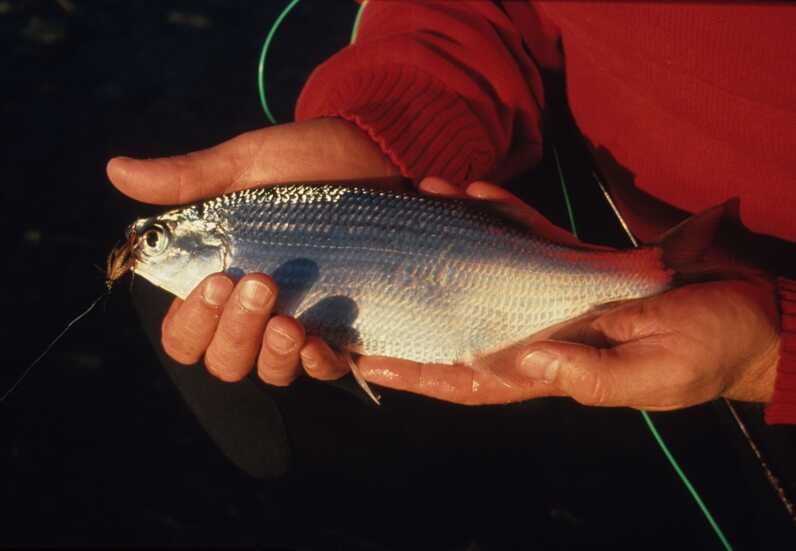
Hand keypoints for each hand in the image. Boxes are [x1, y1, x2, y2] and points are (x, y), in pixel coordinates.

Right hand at [108, 118, 399, 384]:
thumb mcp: (245, 166)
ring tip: (291, 323)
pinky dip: (317, 364)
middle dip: (235, 332)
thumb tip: (116, 170)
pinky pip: (324, 369)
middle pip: (224, 360)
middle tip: (258, 283)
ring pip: (270, 371)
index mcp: (221, 279)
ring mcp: (299, 322)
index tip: (214, 281)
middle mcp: (255, 311)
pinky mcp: (343, 326)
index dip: (191, 321)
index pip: (186, 331)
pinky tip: (318, 344)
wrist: (374, 153)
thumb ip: (189, 180)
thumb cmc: (302, 162)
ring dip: (273, 355)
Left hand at [358, 181, 781, 409]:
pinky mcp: (578, 264)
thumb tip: (525, 360)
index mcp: (552, 370)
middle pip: (463, 319)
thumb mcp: (652, 374)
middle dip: (418, 300)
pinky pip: (528, 238)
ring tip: (418, 204)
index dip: (419, 374)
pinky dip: (502, 215)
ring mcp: (554, 296)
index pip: (470, 378)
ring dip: (451, 240)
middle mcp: (541, 333)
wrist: (748, 313)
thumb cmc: (707, 352)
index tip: (368, 363)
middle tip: (371, 276)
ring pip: (487, 270)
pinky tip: (474, 192)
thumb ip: (588, 373)